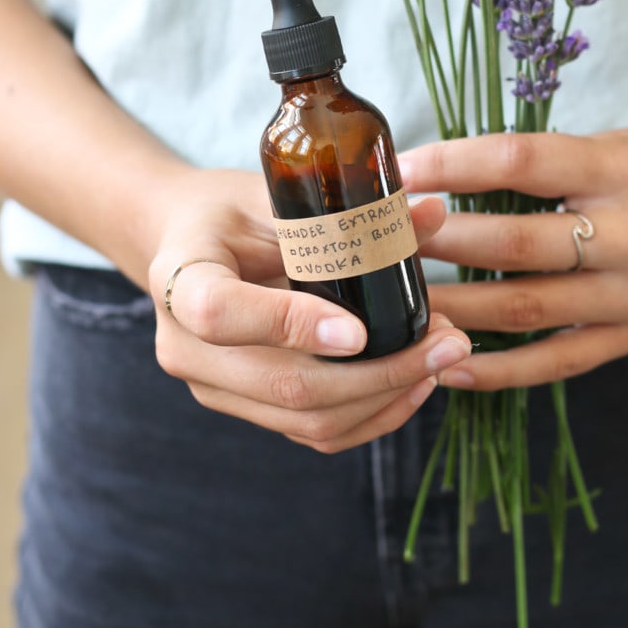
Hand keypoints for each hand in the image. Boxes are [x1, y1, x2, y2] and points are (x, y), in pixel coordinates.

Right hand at [148, 168, 471, 451]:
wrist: (185, 245)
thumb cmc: (228, 211)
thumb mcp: (272, 194)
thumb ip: (342, 208)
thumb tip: (431, 213)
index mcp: (179, 278)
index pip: (221, 313)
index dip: (291, 326)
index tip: (360, 330)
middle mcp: (187, 348)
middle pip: (283, 385)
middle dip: (379, 374)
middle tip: (448, 342)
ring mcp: (215, 388)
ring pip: (307, 421)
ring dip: (387, 398)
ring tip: (443, 358)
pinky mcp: (247, 408)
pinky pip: (314, 432)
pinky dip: (373, 414)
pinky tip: (416, 381)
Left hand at [398, 127, 627, 389]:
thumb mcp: (608, 144)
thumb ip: (537, 164)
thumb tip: (434, 179)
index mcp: (621, 170)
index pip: (522, 160)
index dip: (452, 164)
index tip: (400, 168)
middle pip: (516, 244)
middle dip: (439, 242)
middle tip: (384, 239)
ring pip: (525, 310)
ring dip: (452, 310)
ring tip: (399, 305)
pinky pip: (556, 362)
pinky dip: (498, 370)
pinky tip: (447, 366)